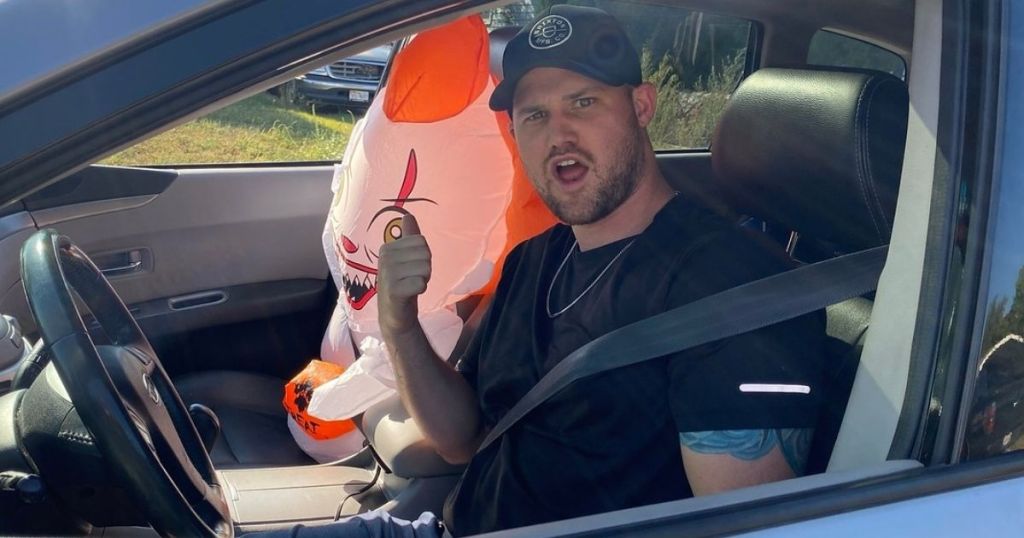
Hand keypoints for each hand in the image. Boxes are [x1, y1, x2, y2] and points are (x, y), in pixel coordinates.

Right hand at [377, 214, 430, 335]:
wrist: (394, 313)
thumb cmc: (402, 282)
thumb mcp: (406, 257)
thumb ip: (409, 236)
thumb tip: (408, 216)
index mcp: (388, 247)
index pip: (422, 241)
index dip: (423, 256)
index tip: (412, 268)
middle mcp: (385, 257)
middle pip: (425, 254)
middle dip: (425, 268)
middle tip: (412, 278)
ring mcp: (387, 273)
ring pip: (425, 268)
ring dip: (423, 280)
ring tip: (411, 285)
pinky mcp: (393, 290)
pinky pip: (420, 283)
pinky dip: (420, 289)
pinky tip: (410, 294)